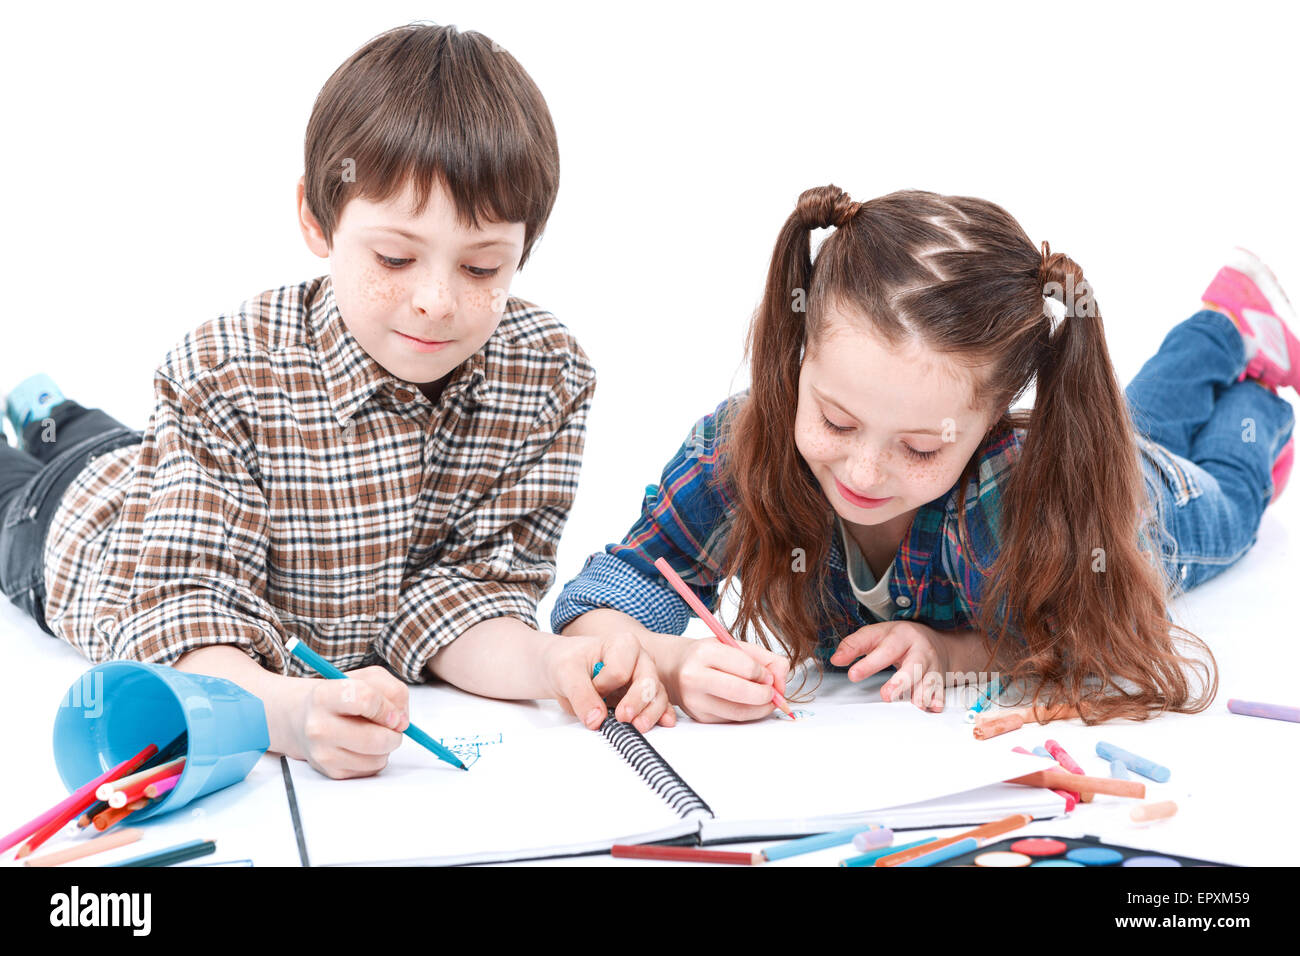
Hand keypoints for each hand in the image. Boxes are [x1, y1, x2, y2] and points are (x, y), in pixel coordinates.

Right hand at [286, 666, 410, 778]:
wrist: (304, 719)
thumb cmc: (341, 696)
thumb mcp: (366, 678)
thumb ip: (392, 690)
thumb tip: (402, 720)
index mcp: (324, 695)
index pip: (366, 700)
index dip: (388, 708)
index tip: (394, 713)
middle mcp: (318, 726)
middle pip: (375, 738)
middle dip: (394, 734)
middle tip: (394, 727)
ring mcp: (323, 753)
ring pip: (377, 758)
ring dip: (387, 747)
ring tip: (375, 733)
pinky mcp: (331, 772)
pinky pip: (371, 770)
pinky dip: (377, 758)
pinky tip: (365, 746)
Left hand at [542, 631, 674, 733]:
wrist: (566, 668)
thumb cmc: (569, 661)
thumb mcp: (566, 672)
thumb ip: (580, 694)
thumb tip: (596, 720)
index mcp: (623, 644)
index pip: (619, 670)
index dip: (604, 685)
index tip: (592, 686)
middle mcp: (639, 660)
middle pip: (647, 681)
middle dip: (636, 701)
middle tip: (623, 718)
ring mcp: (644, 679)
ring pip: (656, 696)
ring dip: (649, 713)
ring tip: (637, 727)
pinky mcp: (644, 697)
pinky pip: (658, 706)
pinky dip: (660, 716)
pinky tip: (663, 723)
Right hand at [663, 636, 790, 723]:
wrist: (674, 667)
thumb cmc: (707, 655)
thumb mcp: (733, 644)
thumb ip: (764, 658)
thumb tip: (782, 678)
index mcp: (705, 652)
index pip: (746, 667)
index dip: (765, 674)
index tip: (769, 675)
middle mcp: (695, 676)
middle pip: (741, 693)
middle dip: (766, 695)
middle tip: (773, 692)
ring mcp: (695, 699)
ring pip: (739, 712)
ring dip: (761, 708)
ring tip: (767, 700)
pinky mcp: (699, 716)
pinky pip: (732, 719)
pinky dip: (747, 713)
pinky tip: (749, 704)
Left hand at [829, 621, 949, 711]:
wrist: (937, 643)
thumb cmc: (900, 640)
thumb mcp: (877, 635)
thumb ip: (855, 645)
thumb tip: (836, 660)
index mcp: (902, 636)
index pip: (884, 649)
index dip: (869, 663)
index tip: (852, 675)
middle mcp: (920, 650)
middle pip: (913, 666)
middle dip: (901, 682)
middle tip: (887, 695)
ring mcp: (933, 666)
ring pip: (930, 681)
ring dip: (921, 694)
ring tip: (914, 704)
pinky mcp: (941, 681)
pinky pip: (941, 693)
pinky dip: (937, 701)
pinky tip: (932, 708)